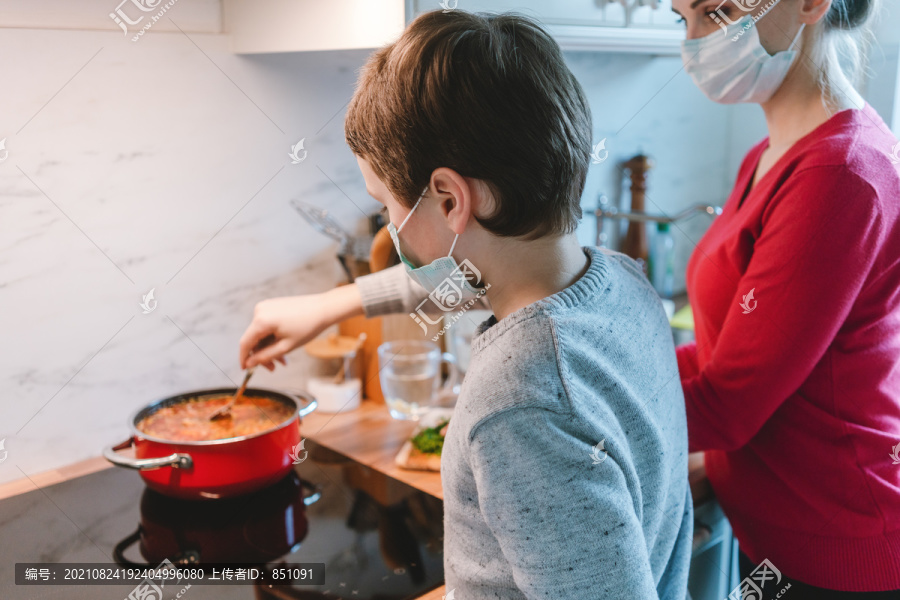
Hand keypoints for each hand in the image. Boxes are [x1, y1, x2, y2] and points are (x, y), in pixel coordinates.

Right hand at [239, 285, 363, 370]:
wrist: (323, 309)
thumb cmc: (308, 326)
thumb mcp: (285, 347)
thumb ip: (265, 356)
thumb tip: (249, 363)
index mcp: (261, 320)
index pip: (245, 343)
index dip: (244, 358)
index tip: (245, 370)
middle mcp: (260, 311)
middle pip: (254, 339)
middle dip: (263, 355)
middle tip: (274, 368)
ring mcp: (266, 307)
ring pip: (261, 334)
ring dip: (270, 348)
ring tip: (284, 360)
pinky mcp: (272, 306)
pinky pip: (267, 326)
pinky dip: (273, 337)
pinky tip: (283, 346)